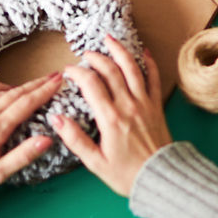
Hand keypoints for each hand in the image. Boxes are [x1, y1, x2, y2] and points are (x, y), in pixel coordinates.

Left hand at [0, 73, 63, 192]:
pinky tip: (8, 87)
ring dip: (23, 85)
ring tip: (39, 81)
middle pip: (18, 93)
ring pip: (3, 91)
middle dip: (39, 84)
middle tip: (56, 76)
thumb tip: (46, 139)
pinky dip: (1, 87)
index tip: (58, 81)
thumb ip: (22, 156)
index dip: (44, 91)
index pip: (26, 103)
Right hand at [55, 38, 170, 197]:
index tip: (68, 71)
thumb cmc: (127, 174)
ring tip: (110, 39)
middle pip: (111, 70)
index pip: (91, 84)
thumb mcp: (95, 162)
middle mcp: (128, 105)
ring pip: (132, 69)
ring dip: (120, 51)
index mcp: (110, 118)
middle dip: (96, 57)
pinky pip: (154, 79)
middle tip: (86, 53)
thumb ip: (75, 139)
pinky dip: (149, 63)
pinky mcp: (157, 106)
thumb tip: (56, 119)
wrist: (161, 178)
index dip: (78, 72)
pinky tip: (144, 52)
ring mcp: (144, 103)